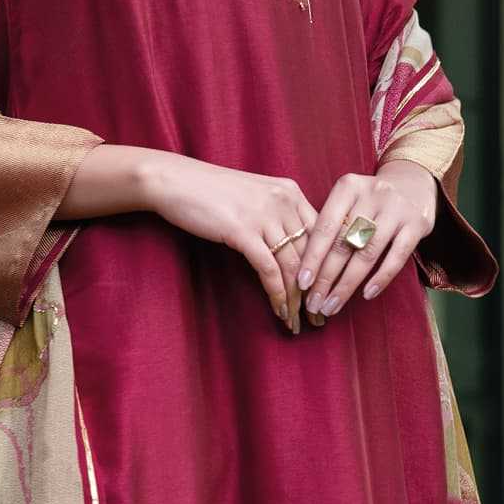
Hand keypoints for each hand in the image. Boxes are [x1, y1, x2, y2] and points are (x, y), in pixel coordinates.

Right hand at [141, 152, 319, 331]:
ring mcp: (264, 215)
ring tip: (298, 322)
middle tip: (318, 317)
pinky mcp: (243, 231)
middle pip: (310, 254)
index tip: (327, 292)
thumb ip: (277, 215)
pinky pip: (268, 270)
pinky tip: (279, 311)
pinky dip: (276, 294)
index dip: (327, 267)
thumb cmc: (211, 191)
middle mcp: (284, 201)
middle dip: (315, 290)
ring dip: (296, 300)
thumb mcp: (255, 196)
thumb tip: (293, 250)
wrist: (175, 181)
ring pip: (292, 266)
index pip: (322, 235)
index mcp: (291, 192)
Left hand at [295, 161, 436, 321]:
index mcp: (348, 187)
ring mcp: (396, 209)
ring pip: (367, 253)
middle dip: (326, 278)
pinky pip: (397, 257)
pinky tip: (367, 294)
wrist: (412, 184)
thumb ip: (330, 227)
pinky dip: (381, 278)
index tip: (302, 284)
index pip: (325, 227)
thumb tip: (306, 271)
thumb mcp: (348, 201)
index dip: (312, 258)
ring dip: (347, 284)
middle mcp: (372, 195)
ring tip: (333, 306)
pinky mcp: (417, 224)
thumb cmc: (369, 202)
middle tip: (314, 304)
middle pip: (343, 243)